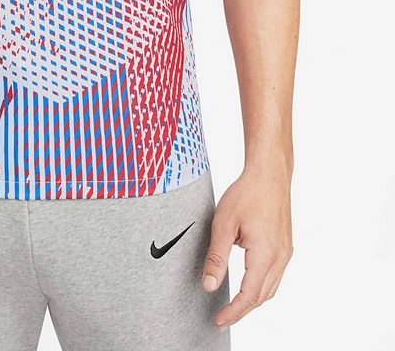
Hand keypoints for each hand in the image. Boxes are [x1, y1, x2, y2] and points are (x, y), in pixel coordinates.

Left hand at [202, 168, 292, 328]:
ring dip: (253, 299)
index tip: (219, 320)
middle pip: (262, 296)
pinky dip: (261, 285)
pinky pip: (275, 275)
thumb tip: (209, 285)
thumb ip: (216, 257)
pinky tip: (248, 283)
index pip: (250, 296)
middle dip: (242, 309)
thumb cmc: (247, 193)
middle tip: (222, 316)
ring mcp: (286, 252)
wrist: (269, 173)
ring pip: (271, 288)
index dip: (234, 312)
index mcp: (266, 254)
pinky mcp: (285, 245)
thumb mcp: (223, 224)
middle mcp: (280, 257)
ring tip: (233, 304)